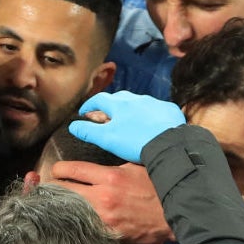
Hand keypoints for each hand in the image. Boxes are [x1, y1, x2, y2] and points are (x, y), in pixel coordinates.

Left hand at [49, 160, 173, 243]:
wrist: (176, 212)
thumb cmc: (156, 186)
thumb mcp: (133, 167)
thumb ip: (110, 168)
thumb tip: (89, 168)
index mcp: (109, 176)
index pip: (71, 169)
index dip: (57, 169)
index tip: (56, 171)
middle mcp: (103, 196)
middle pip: (62, 190)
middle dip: (53, 188)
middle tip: (50, 189)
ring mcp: (105, 218)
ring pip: (69, 210)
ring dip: (61, 207)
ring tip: (58, 205)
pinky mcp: (109, 233)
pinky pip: (84, 226)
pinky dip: (76, 222)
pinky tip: (73, 220)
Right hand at [69, 91, 184, 162]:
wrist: (169, 145)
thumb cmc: (135, 142)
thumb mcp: (107, 139)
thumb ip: (88, 132)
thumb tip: (73, 126)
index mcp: (119, 104)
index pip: (99, 99)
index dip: (89, 105)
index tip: (84, 113)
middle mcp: (136, 99)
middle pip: (119, 98)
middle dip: (110, 105)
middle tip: (106, 116)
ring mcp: (154, 103)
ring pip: (138, 102)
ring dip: (130, 109)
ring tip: (128, 122)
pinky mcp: (169, 110)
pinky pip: (156, 109)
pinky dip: (150, 114)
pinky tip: (151, 124)